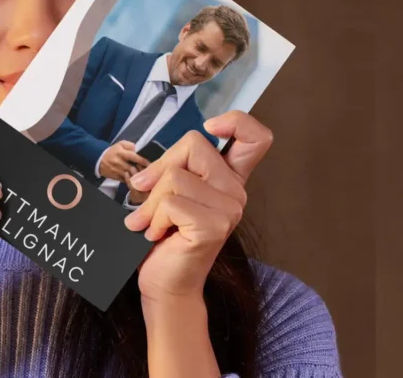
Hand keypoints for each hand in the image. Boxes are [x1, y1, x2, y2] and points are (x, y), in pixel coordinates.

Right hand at [99, 140, 149, 181]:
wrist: (99, 160)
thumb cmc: (113, 151)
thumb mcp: (121, 144)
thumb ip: (131, 146)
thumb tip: (140, 150)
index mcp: (121, 153)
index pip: (134, 157)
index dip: (143, 161)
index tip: (151, 163)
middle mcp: (120, 163)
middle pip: (133, 168)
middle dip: (142, 170)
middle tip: (150, 171)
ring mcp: (118, 171)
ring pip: (131, 176)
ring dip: (138, 176)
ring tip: (145, 176)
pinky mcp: (117, 178)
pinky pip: (127, 180)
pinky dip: (133, 180)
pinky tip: (138, 179)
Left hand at [124, 111, 272, 306]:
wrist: (164, 282)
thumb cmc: (164, 235)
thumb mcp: (167, 192)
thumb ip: (172, 169)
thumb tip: (146, 174)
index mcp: (229, 179)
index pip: (255, 137)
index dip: (237, 121)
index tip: (211, 126)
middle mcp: (236, 192)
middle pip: (195, 144)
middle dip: (160, 167)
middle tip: (147, 196)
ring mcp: (229, 210)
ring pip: (176, 176)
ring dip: (151, 202)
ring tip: (152, 223)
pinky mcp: (213, 227)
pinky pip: (171, 203)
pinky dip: (153, 218)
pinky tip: (157, 235)